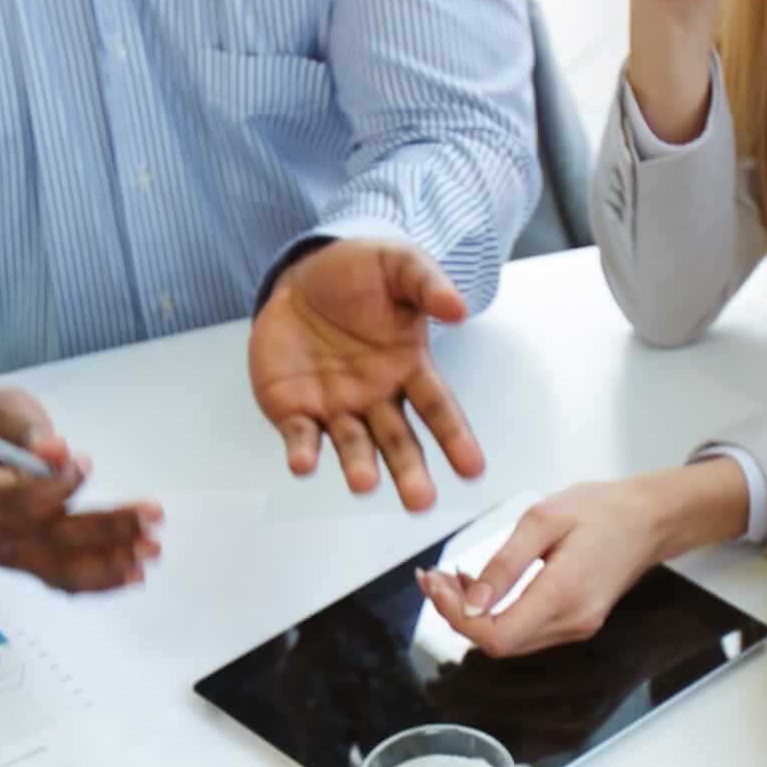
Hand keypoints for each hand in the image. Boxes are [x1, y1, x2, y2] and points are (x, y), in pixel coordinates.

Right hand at [0, 389, 162, 593]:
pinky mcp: (23, 566)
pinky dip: (99, 582)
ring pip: (60, 568)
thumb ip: (27, 430)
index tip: (87, 462)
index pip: (20, 501)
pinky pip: (62, 581)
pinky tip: (133, 575)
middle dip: (106, 528)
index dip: (57, 487)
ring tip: (151, 550)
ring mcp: (3, 555)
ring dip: (110, 562)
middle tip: (151, 515)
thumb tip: (57, 451)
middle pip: (50, 537)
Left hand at [249, 239, 484, 510]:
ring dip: (359, 467)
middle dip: (410, 472)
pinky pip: (301, 436)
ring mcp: (336, 408)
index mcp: (408, 368)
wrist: (299, 276)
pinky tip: (304, 464)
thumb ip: (427, 284)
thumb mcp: (398, 264)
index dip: (455, 438)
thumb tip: (459, 308)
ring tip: (364, 483)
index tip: (472, 469)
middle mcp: (377, 398)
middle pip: (399, 442)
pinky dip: (302, 453)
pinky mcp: (294, 410)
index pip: (438, 409)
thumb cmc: (357, 274)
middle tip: (421, 502)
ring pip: (353, 447)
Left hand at [415, 463, 747, 657]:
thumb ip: (505, 563)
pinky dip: (495, 613)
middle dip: (457, 614)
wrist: (649, 520)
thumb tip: (471, 601)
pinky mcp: (574, 623)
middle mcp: (572, 621)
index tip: (436, 586)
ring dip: (473, 615)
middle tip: (435, 577)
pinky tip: (482, 586)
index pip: (497, 636)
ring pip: (508, 641)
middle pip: (498, 643)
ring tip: (452, 577)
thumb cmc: (603, 511)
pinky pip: (525, 631)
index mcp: (564, 594)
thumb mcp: (543, 519)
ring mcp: (575, 627)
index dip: (457, 618)